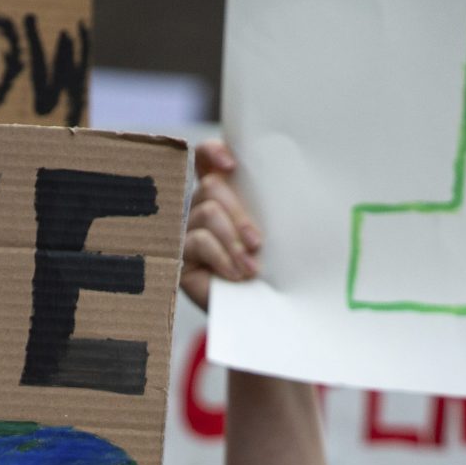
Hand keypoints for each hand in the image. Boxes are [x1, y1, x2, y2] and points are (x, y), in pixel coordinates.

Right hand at [182, 138, 261, 312]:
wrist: (256, 312)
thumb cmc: (269, 270)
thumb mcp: (271, 235)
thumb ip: (265, 208)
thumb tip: (286, 187)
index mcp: (222, 196)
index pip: (206, 159)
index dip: (213, 152)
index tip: (232, 166)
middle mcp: (200, 207)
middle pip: (212, 187)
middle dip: (238, 214)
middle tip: (257, 243)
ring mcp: (186, 231)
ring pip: (207, 213)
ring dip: (233, 240)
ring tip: (250, 266)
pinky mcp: (180, 256)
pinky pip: (198, 242)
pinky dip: (221, 257)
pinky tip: (235, 274)